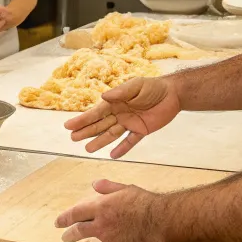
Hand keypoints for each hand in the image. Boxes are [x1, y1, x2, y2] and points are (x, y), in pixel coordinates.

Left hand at [55, 179, 162, 241]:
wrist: (156, 219)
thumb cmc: (142, 202)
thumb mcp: (124, 188)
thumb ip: (108, 187)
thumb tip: (95, 184)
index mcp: (100, 205)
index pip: (76, 212)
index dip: (65, 217)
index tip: (59, 221)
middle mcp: (100, 221)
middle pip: (78, 227)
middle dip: (68, 230)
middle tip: (62, 232)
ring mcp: (106, 235)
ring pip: (85, 239)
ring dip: (75, 241)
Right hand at [64, 77, 180, 158]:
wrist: (173, 94)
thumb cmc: (153, 87)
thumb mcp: (136, 86)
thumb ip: (121, 92)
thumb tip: (103, 97)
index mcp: (116, 102)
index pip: (96, 113)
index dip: (82, 120)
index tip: (68, 125)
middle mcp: (120, 114)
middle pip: (100, 125)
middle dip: (86, 131)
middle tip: (73, 138)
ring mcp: (130, 123)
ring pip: (111, 135)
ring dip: (100, 141)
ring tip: (87, 149)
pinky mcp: (142, 131)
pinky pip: (130, 141)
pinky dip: (122, 149)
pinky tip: (112, 155)